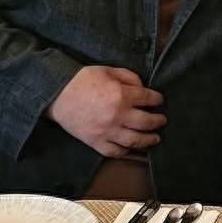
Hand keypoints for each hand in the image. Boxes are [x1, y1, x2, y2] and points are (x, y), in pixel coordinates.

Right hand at [47, 65, 165, 157]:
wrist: (59, 94)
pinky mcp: (96, 142)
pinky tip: (132, 148)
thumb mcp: (109, 70)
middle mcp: (117, 115)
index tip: (160, 100)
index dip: (157, 99)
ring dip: (148, 140)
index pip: (148, 99)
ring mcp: (107, 132)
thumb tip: (142, 88)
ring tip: (155, 138)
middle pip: (146, 122)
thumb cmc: (84, 80)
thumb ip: (129, 77)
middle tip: (162, 121)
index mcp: (121, 95)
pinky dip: (126, 151)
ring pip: (134, 140)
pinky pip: (115, 151)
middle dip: (157, 121)